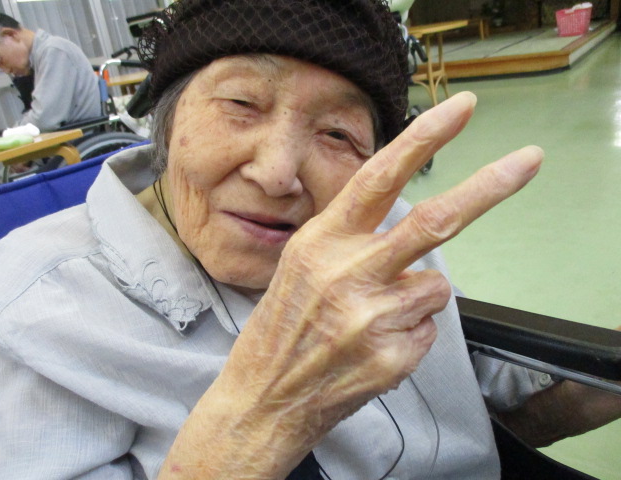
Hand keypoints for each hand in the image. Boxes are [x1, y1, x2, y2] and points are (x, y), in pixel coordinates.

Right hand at [160, 92, 543, 478]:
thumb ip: (353, 237)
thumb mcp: (301, 263)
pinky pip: (429, 328)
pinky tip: (373, 347)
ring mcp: (372, 316)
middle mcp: (347, 272)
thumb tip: (416, 231)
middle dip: (488, 187)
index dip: (424, 139)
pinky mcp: (392, 356)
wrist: (264, 396)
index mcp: (321, 241)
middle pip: (435, 221)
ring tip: (371, 319)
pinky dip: (411, 334)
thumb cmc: (283, 325)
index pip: (379, 177)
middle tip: (529, 161)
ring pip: (436, 286)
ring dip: (417, 298)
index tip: (462, 109)